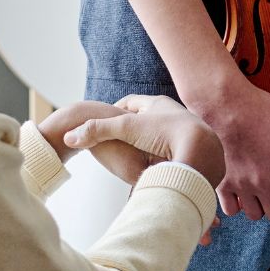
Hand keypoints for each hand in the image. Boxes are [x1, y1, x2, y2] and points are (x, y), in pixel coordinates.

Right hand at [60, 94, 226, 189]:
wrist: (202, 148)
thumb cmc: (165, 133)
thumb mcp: (127, 128)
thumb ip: (97, 130)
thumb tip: (67, 137)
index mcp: (158, 103)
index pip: (130, 102)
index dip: (114, 110)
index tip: (102, 120)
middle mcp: (172, 113)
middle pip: (145, 118)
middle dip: (131, 128)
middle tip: (115, 138)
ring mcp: (181, 130)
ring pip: (159, 135)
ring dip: (147, 144)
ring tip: (132, 156)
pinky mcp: (189, 147)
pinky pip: (172, 151)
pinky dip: (160, 158)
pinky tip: (153, 168)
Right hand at [179, 74, 269, 222]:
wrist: (227, 106)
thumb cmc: (261, 110)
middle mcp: (263, 181)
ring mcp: (241, 185)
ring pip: (255, 215)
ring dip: (261, 206)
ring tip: (263, 190)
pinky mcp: (223, 183)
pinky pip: (232, 210)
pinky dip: (238, 205)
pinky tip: (244, 192)